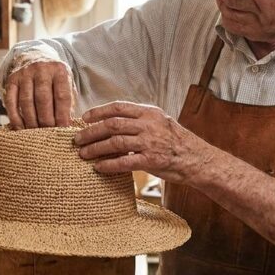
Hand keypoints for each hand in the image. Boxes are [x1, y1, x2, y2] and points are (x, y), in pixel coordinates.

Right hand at [4, 60, 72, 128]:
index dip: (62, 115)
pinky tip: (20, 128)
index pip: (62, 96)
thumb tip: (66, 127)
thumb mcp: (66, 83)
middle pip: (43, 99)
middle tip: (48, 133)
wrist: (36, 57)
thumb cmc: (54, 78)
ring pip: (26, 102)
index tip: (63, 129)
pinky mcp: (11, 80)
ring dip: (31, 121)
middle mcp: (41, 69)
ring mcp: (24, 74)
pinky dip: (15, 117)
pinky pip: (11, 101)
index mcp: (59, 70)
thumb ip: (68, 102)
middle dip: (46, 120)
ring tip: (35, 133)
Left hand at [74, 101, 214, 184]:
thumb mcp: (160, 122)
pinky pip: (124, 162)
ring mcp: (150, 142)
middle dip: (91, 131)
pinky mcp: (151, 160)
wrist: (196, 159)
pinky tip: (99, 167)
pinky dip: (108, 165)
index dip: (98, 112)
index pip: (118, 107)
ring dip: (95, 148)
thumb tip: (113, 121)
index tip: (84, 118)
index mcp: (149, 113)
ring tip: (83, 154)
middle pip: (112, 124)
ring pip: (115, 142)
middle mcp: (148, 125)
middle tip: (77, 139)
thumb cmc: (175, 141)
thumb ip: (140, 120)